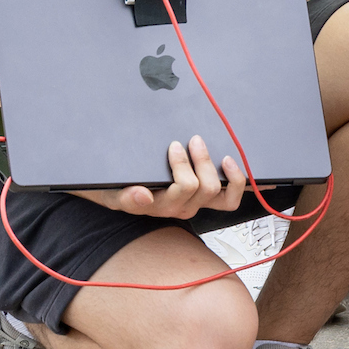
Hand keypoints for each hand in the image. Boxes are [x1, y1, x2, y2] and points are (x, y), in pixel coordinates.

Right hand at [73, 136, 244, 218]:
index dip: (183, 166)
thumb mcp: (112, 193)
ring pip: (218, 194)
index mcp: (158, 205)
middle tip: (191, 140)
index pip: (182, 189)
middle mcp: (179, 208)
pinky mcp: (205, 200)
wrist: (117, 193)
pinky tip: (231, 164)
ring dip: (217, 168)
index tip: (174, 146)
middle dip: (201, 160)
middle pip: (203, 188)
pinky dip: (236, 182)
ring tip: (210, 149)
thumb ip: (126, 196)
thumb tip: (142, 195)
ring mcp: (194, 205)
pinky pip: (229, 200)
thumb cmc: (117, 188)